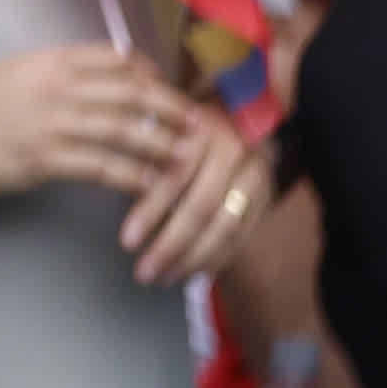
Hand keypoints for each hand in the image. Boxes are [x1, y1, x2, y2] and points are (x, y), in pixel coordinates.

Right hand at [0, 48, 194, 197]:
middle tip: (199, 125)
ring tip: (188, 157)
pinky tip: (152, 185)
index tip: (173, 91)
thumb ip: (65, 69)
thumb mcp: (21, 69)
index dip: (154, 76)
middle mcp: (59, 88)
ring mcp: (53, 124)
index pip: (121, 61)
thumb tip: (112, 72)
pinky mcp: (44, 160)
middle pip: (134, 94)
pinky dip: (134, 176)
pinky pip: (103, 167)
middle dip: (172, 110)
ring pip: (126, 131)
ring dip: (163, 145)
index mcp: (55, 61)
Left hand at [120, 106, 267, 289]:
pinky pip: (245, 233)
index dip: (150, 212)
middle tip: (144, 272)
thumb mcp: (164, 129)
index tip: (126, 241)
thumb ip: (147, 161)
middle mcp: (236, 151)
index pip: (175, 178)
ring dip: (195, 257)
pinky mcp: (267, 194)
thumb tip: (119, 196)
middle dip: (171, 244)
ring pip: (228, 224)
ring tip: (165, 277)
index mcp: (204, 131)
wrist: (239, 110)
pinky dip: (220, 256)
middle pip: (204, 206)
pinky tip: (195, 271)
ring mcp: (257, 174)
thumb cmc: (186, 125)